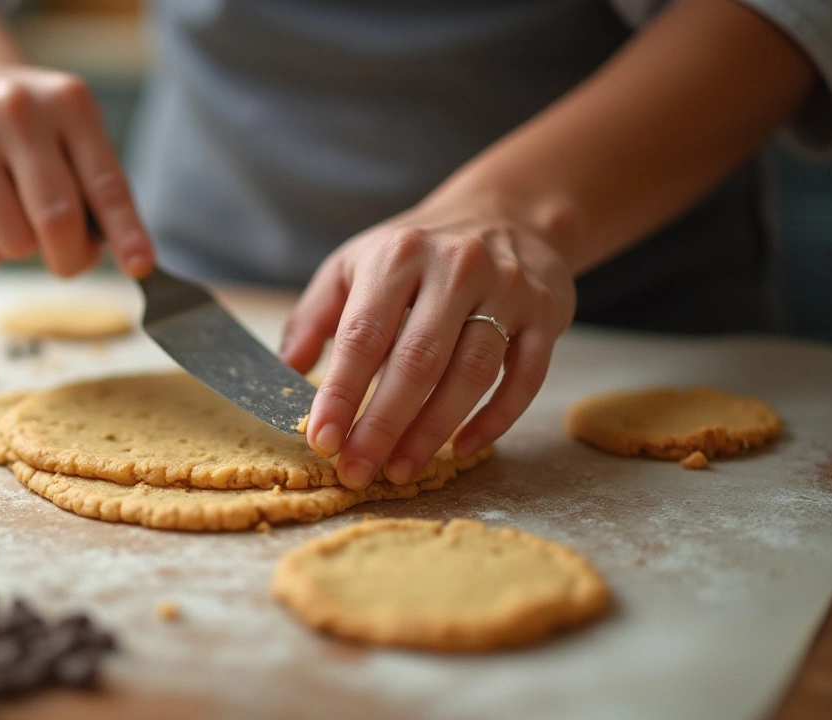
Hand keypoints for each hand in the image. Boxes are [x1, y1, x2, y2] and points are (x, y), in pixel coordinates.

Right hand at [0, 67, 154, 277]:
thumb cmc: (37, 131)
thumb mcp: (79, 136)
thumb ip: (102, 194)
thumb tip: (132, 262)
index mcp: (66, 104)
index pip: (104, 183)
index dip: (125, 232)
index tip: (141, 268)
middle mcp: (10, 114)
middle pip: (54, 222)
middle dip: (69, 258)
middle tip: (66, 255)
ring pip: (5, 248)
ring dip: (17, 251)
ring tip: (11, 214)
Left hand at [279, 204, 575, 488]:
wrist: (506, 212)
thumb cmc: (415, 253)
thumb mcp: (354, 264)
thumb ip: (315, 316)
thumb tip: (285, 370)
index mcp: (398, 256)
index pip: (363, 334)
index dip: (342, 393)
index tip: (323, 440)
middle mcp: (455, 267)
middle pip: (418, 360)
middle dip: (384, 424)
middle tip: (358, 470)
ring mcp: (508, 289)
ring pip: (472, 371)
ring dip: (434, 429)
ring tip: (401, 469)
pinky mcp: (546, 312)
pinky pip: (525, 376)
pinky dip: (496, 418)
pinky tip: (464, 448)